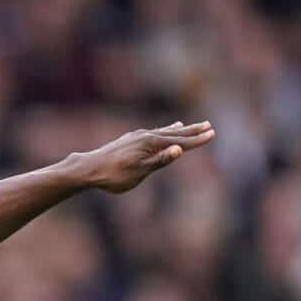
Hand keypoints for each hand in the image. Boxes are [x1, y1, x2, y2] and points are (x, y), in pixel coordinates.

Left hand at [73, 121, 215, 193]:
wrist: (88, 169)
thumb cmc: (114, 175)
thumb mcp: (139, 172)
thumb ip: (160, 161)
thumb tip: (179, 150)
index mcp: (151, 144)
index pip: (180, 142)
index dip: (197, 140)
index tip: (212, 134)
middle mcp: (146, 136)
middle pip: (174, 133)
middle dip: (192, 130)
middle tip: (208, 125)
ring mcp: (137, 137)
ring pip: (162, 132)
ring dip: (177, 130)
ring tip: (187, 125)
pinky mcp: (129, 140)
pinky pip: (151, 133)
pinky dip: (161, 132)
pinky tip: (160, 132)